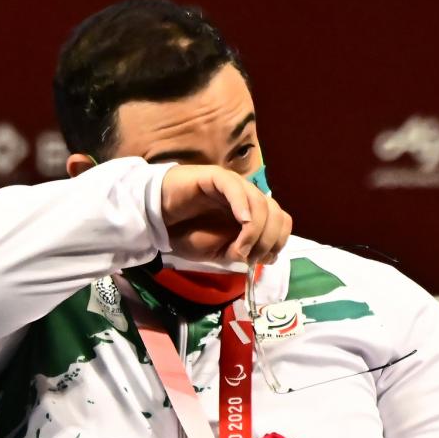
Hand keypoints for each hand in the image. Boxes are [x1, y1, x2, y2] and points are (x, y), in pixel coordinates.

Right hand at [160, 165, 291, 264]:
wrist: (157, 220)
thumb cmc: (186, 233)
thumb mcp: (219, 252)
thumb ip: (241, 252)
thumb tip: (262, 255)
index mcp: (252, 213)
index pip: (281, 221)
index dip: (279, 241)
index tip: (264, 260)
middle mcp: (247, 197)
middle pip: (276, 213)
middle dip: (268, 240)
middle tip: (250, 257)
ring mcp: (233, 185)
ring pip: (260, 202)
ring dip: (255, 231)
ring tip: (239, 249)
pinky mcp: (216, 177)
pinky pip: (235, 187)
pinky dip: (243, 205)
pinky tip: (243, 221)